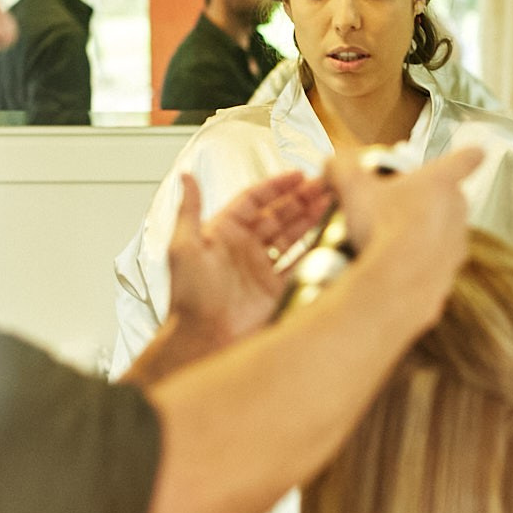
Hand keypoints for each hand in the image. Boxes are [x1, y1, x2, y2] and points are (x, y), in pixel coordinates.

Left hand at [165, 170, 330, 347]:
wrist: (203, 338)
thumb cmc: (189, 296)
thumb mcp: (183, 247)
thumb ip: (189, 210)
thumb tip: (186, 176)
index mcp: (223, 231)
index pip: (254, 200)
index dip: (276, 186)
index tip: (297, 175)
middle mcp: (244, 246)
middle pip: (277, 214)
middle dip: (299, 199)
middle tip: (322, 186)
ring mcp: (260, 267)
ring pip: (290, 235)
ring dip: (309, 218)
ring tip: (329, 202)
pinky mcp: (274, 288)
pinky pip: (296, 263)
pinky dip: (311, 249)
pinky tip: (325, 236)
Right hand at [326, 145, 483, 319]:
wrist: (394, 281)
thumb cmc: (382, 229)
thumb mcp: (352, 186)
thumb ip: (341, 167)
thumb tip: (333, 164)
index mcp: (440, 180)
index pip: (466, 158)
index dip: (468, 154)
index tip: (475, 152)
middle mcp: (457, 209)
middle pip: (447, 196)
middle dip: (424, 200)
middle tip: (392, 207)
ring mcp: (457, 242)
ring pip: (442, 230)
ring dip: (421, 232)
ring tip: (388, 239)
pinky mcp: (450, 271)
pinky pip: (434, 261)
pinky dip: (418, 262)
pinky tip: (395, 264)